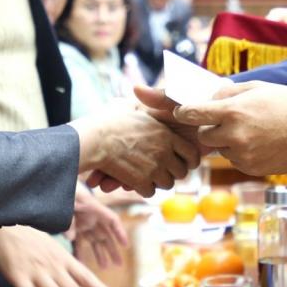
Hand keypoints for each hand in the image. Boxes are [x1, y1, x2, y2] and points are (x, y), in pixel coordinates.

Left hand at [68, 183, 128, 269]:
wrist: (52, 186)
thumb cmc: (63, 190)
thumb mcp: (67, 202)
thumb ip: (69, 220)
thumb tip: (70, 238)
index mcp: (93, 207)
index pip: (111, 220)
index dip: (120, 232)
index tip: (126, 245)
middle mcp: (91, 217)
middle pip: (105, 234)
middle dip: (113, 249)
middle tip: (119, 264)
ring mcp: (82, 223)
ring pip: (94, 241)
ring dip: (99, 253)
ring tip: (104, 268)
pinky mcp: (72, 227)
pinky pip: (78, 243)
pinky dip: (79, 253)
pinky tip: (80, 264)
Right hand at [69, 104, 200, 197]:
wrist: (94, 139)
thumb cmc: (111, 120)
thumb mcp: (134, 106)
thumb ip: (149, 103)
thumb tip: (151, 95)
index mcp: (167, 134)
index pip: (191, 153)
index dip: (189, 160)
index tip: (183, 162)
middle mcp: (165, 152)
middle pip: (181, 172)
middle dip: (172, 172)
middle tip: (162, 170)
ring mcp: (154, 168)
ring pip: (167, 184)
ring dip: (158, 181)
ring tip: (147, 174)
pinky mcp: (141, 181)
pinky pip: (150, 192)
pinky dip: (143, 188)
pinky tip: (134, 180)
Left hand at [170, 80, 286, 176]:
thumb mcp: (257, 88)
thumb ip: (229, 93)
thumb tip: (209, 98)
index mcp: (233, 112)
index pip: (193, 114)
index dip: (184, 112)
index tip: (181, 112)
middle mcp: (234, 135)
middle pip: (203, 136)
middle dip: (210, 129)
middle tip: (226, 122)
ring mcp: (242, 154)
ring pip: (220, 149)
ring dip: (227, 142)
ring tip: (251, 132)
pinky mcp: (251, 168)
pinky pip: (235, 160)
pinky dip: (240, 153)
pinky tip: (259, 143)